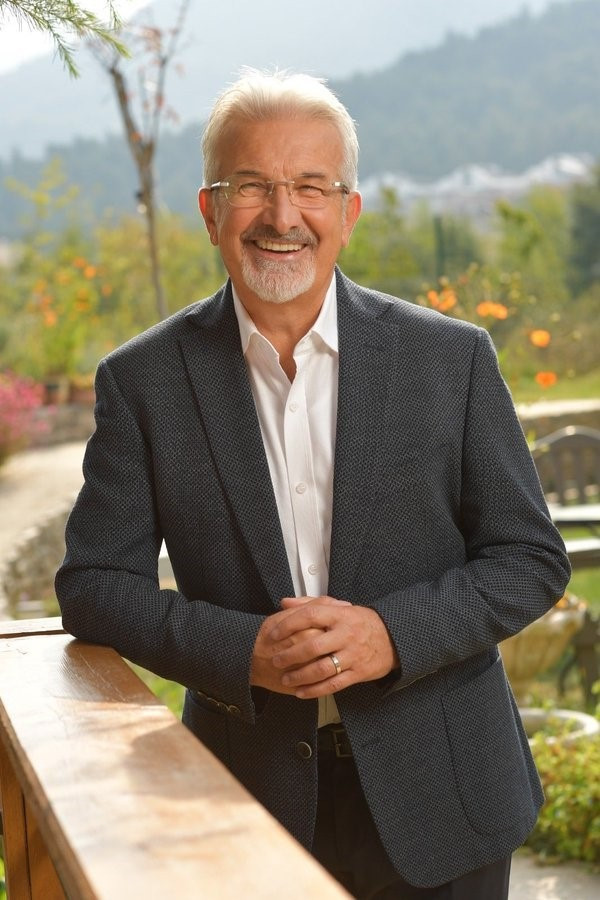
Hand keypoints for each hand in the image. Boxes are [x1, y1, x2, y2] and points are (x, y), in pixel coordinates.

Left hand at [263, 596, 399, 698]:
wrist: (392, 638)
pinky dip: (315, 690)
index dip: (289, 624)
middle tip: (275, 660)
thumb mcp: (339, 607)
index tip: (273, 634)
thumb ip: (311, 603)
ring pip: (322, 669)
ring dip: (300, 676)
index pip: (310, 616)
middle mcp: (346, 634)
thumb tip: (284, 603)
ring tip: (285, 679)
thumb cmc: (360, 622)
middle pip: (313, 646)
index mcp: (340, 615)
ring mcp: (353, 655)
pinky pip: (334, 684)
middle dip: (290, 655)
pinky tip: (301, 692)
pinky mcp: (359, 673)